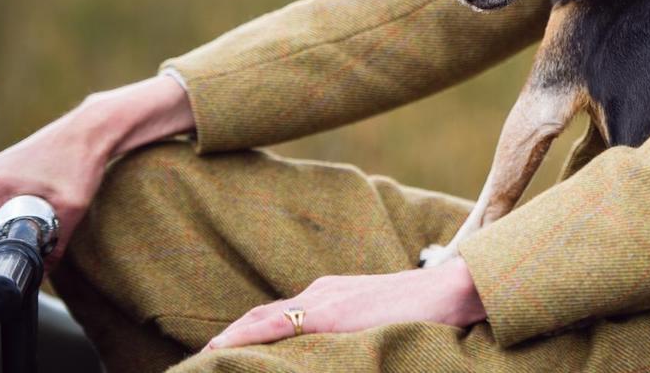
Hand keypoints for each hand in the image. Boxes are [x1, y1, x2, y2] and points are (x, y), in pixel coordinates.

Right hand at [0, 75, 192, 266]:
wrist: (90, 129)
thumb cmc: (81, 162)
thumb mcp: (72, 208)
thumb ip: (54, 247)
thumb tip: (40, 275)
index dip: (13, 249)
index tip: (34, 249)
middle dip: (14, 234)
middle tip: (46, 224)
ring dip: (14, 219)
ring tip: (45, 206)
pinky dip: (12, 206)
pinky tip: (36, 197)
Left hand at [206, 258, 486, 349]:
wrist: (449, 291)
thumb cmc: (422, 311)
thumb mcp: (377, 320)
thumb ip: (351, 331)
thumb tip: (336, 353)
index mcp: (329, 295)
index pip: (277, 316)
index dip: (247, 332)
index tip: (220, 350)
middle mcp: (320, 292)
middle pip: (262, 316)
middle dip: (231, 336)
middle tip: (201, 359)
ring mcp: (324, 300)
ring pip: (263, 320)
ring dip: (233, 338)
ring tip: (205, 357)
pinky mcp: (331, 313)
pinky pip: (278, 325)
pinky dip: (249, 336)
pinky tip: (225, 348)